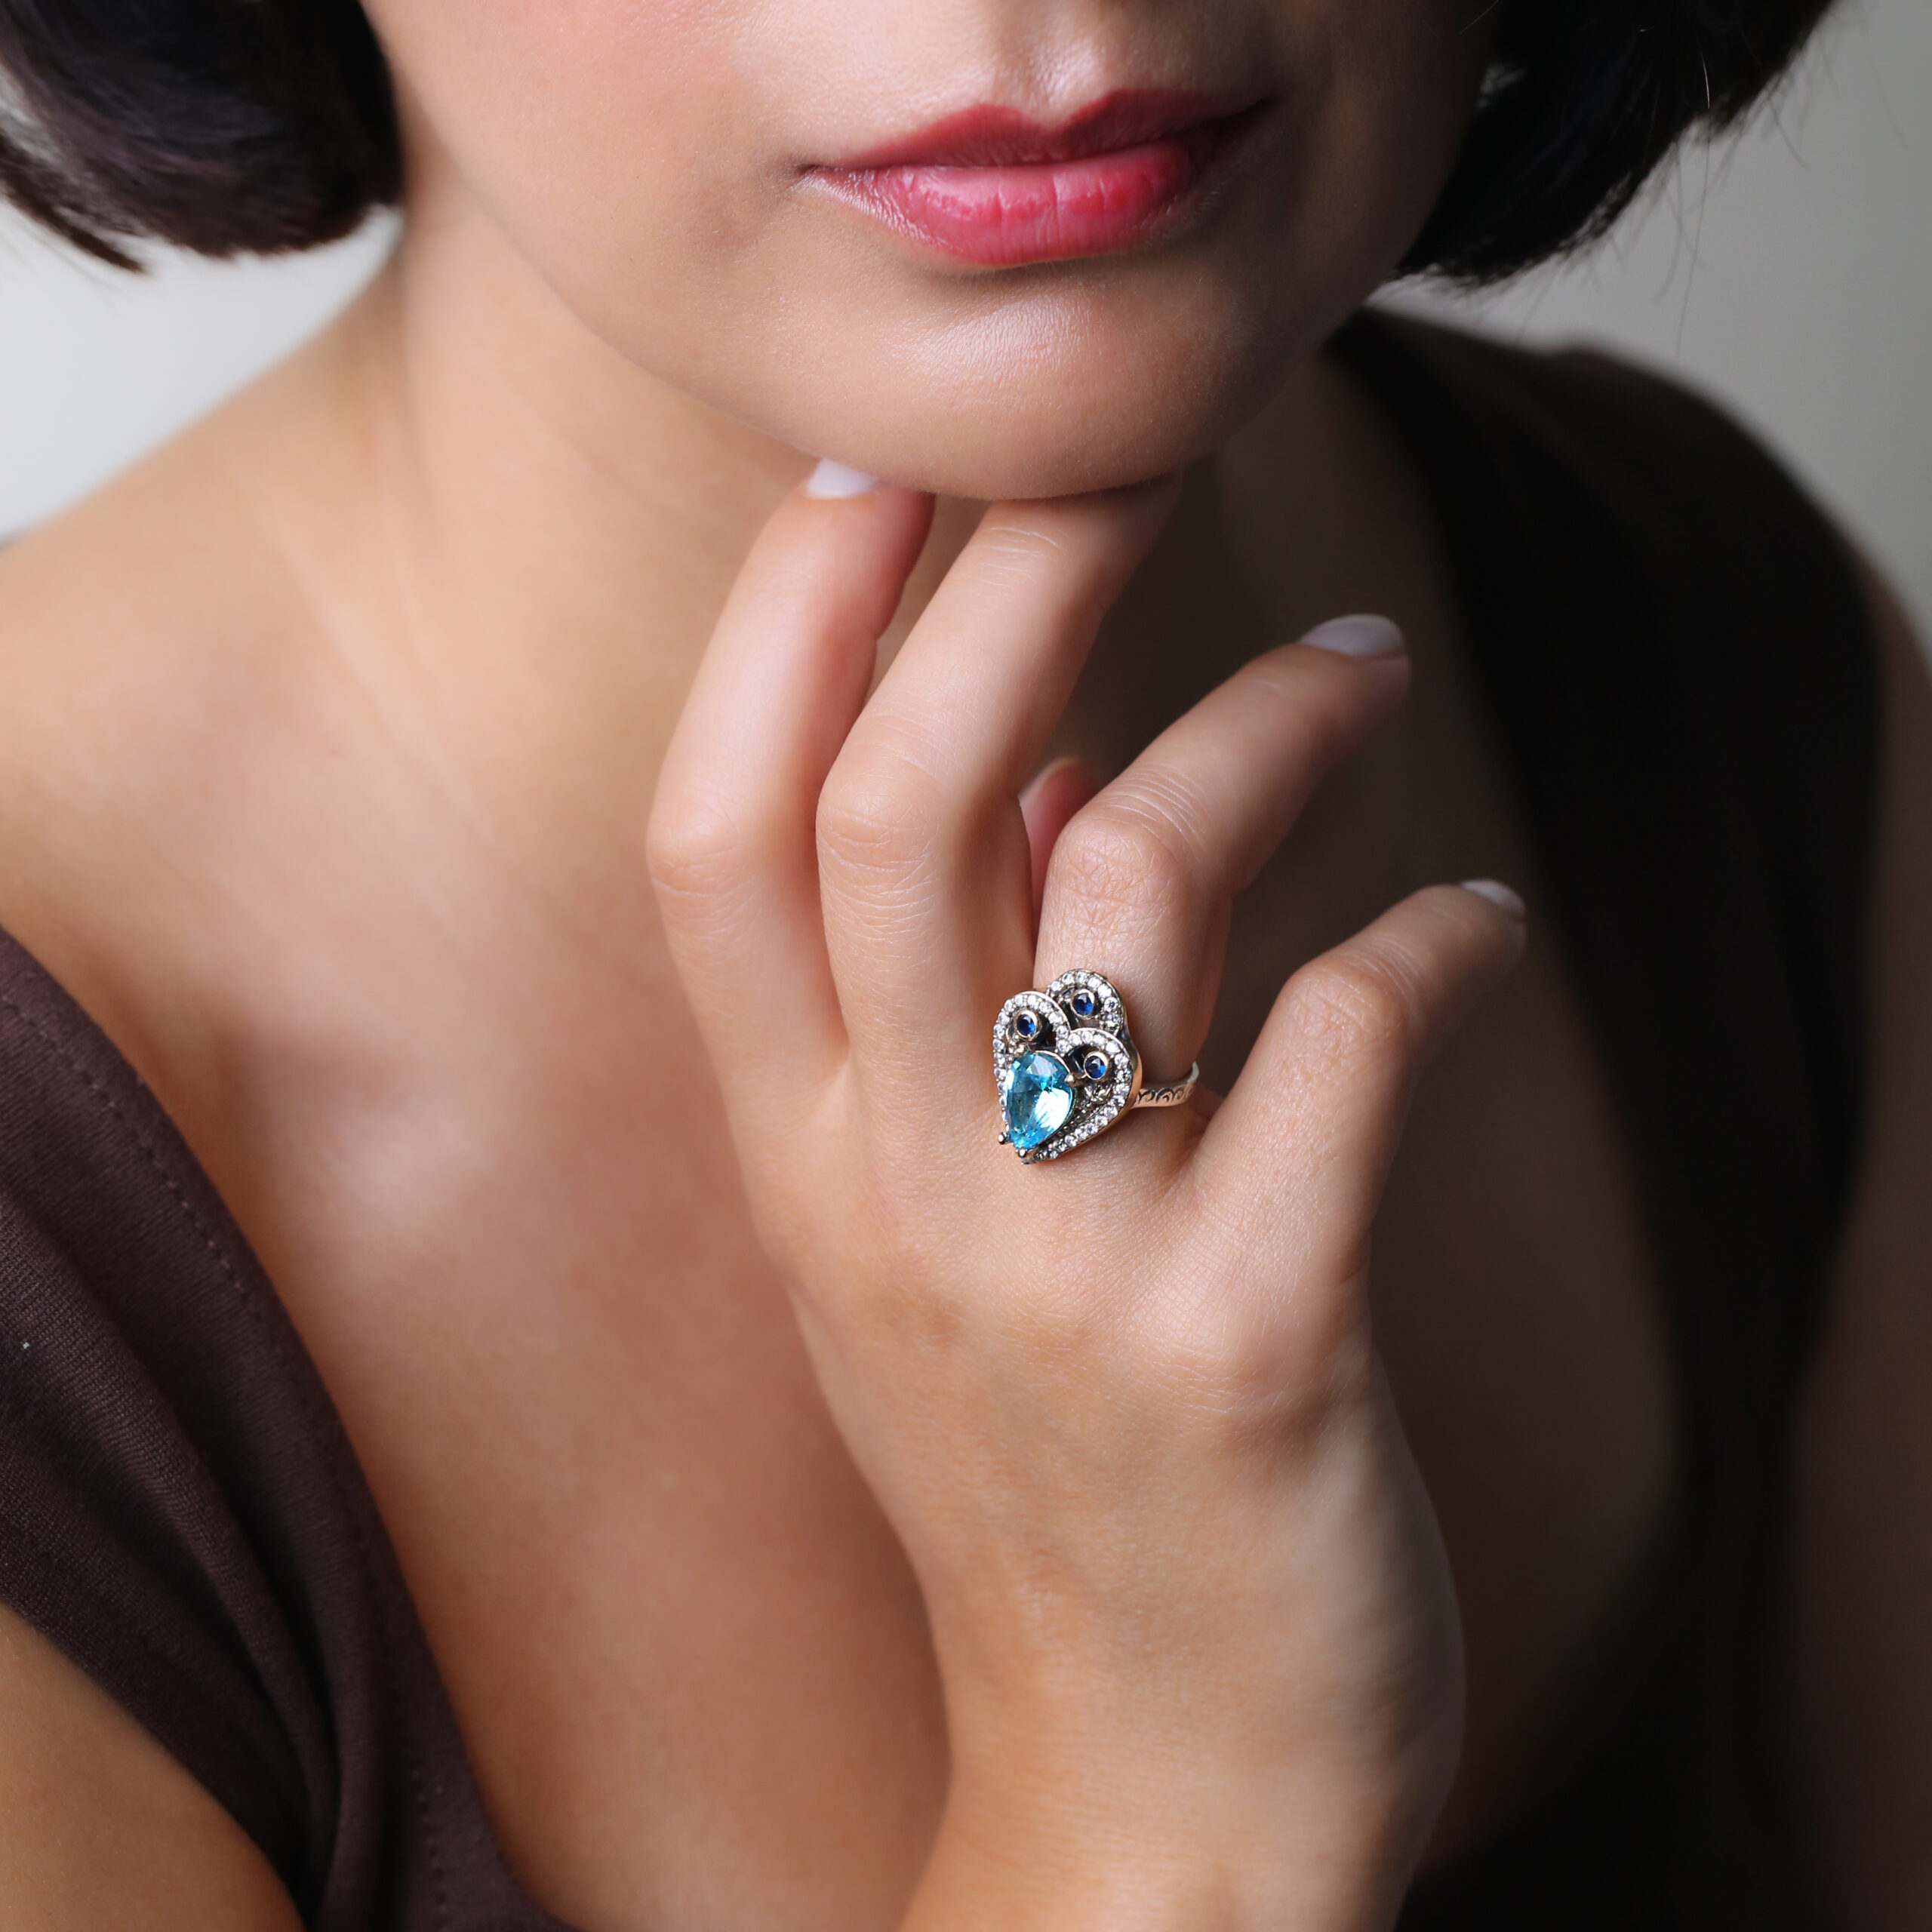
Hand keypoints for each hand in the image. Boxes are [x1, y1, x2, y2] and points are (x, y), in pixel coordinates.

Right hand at [647, 470, 1524, 1931]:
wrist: (1143, 1797)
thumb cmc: (1038, 1485)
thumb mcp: (927, 1255)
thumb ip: (955, 1008)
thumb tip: (1046, 771)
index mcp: (797, 1163)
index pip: (719, 834)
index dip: (781, 631)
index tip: (875, 480)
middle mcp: (897, 1195)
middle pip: (908, 804)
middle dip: (1011, 587)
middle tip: (1129, 458)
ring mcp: (1065, 1272)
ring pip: (1142, 882)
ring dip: (1271, 727)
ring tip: (1366, 668)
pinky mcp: (1253, 1346)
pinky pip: (1347, 1054)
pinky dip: (1433, 947)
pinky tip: (1479, 926)